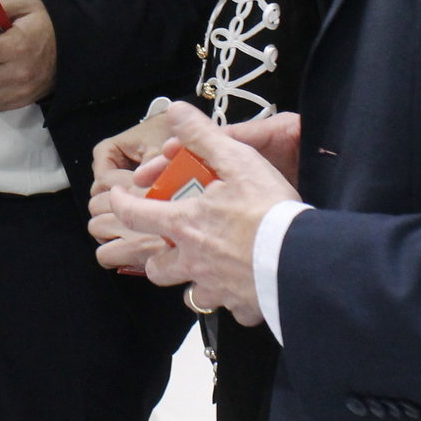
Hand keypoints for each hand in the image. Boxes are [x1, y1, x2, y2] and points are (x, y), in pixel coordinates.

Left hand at [100, 103, 301, 325]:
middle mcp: (193, 260)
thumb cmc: (268, 211)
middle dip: (157, 258)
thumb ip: (203, 137)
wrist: (302, 258)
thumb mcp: (237, 160)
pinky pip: (232, 308)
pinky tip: (246, 288)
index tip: (118, 199)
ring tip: (208, 269)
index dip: (122, 204)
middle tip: (167, 246)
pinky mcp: (243, 307)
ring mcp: (216, 287)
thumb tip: (178, 112)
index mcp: (185, 225)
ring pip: (192, 293)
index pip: (136, 214)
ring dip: (195, 282)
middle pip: (158, 267)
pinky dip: (235, 299)